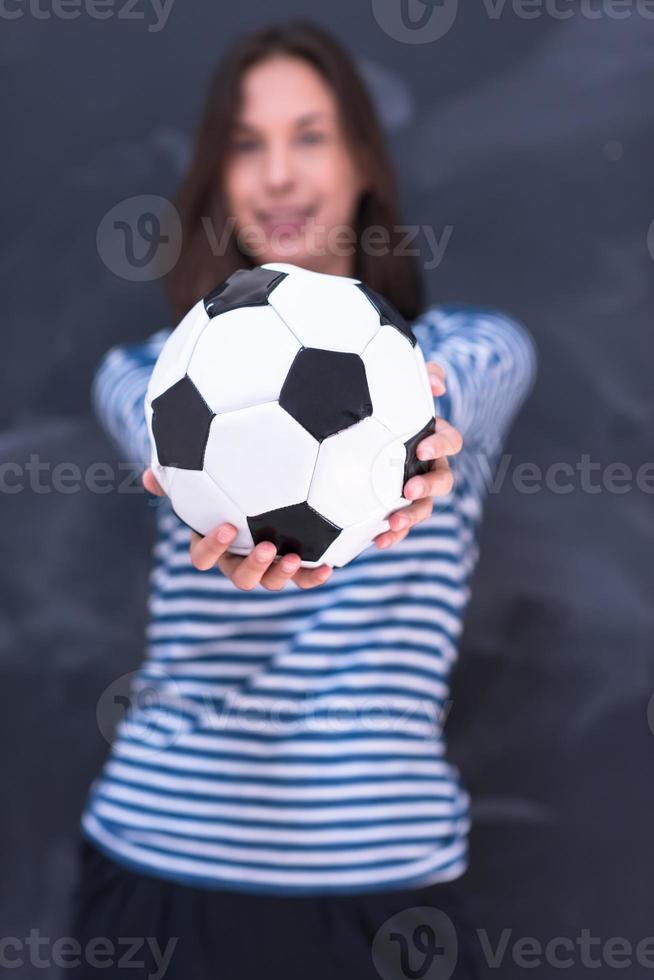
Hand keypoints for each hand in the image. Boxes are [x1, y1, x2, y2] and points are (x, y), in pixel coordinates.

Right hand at [142, 469, 332, 591]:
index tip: (226, 526)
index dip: (212, 547)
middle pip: (240, 578)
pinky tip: (330, 565)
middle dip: (251, 566)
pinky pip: (305, 577)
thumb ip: (176, 477)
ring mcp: (268, 566)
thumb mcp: (201, 477)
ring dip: (282, 574)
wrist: (266, 486)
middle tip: (264, 546)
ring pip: (271, 582)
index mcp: (214, 545)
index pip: (202, 558)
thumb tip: (150, 477)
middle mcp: (239, 561)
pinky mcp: (295, 565)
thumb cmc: (224, 483)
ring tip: (294, 557)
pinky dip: (315, 575)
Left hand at [373, 361, 462, 549]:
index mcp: (433, 439)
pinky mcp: (396, 506)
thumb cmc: (389, 404)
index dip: (440, 445)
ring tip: (393, 524)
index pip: (450, 441)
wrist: (365, 425)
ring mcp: (414, 489)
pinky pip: (400, 525)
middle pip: (442, 480)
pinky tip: (377, 542)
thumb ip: (424, 375)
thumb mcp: (404, 384)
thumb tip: (438, 384)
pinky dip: (393, 535)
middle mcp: (429, 467)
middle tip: (409, 490)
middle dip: (428, 487)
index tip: (423, 447)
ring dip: (411, 517)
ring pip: (423, 508)